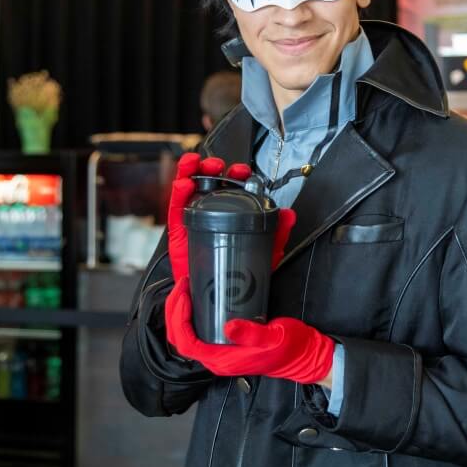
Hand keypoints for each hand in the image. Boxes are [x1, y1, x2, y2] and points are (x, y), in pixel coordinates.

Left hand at [165, 277, 333, 383]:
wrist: (305, 357)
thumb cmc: (291, 348)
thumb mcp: (275, 337)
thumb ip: (252, 333)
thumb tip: (228, 326)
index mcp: (224, 360)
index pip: (188, 344)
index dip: (179, 320)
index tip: (184, 294)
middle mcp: (217, 359)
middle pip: (182, 340)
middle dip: (174, 312)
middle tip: (181, 285)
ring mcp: (220, 353)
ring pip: (187, 336)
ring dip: (180, 313)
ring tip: (185, 288)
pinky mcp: (226, 345)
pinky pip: (199, 333)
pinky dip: (191, 316)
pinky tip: (197, 298)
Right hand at [167, 153, 295, 280]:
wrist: (218, 302)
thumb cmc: (239, 275)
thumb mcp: (265, 252)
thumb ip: (277, 233)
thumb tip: (290, 214)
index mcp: (231, 215)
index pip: (233, 190)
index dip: (236, 177)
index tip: (243, 171)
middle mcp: (212, 214)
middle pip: (210, 185)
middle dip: (213, 170)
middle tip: (219, 165)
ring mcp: (193, 222)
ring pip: (190, 191)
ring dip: (192, 172)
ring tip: (196, 163)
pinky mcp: (179, 234)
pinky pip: (176, 211)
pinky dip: (178, 194)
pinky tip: (184, 184)